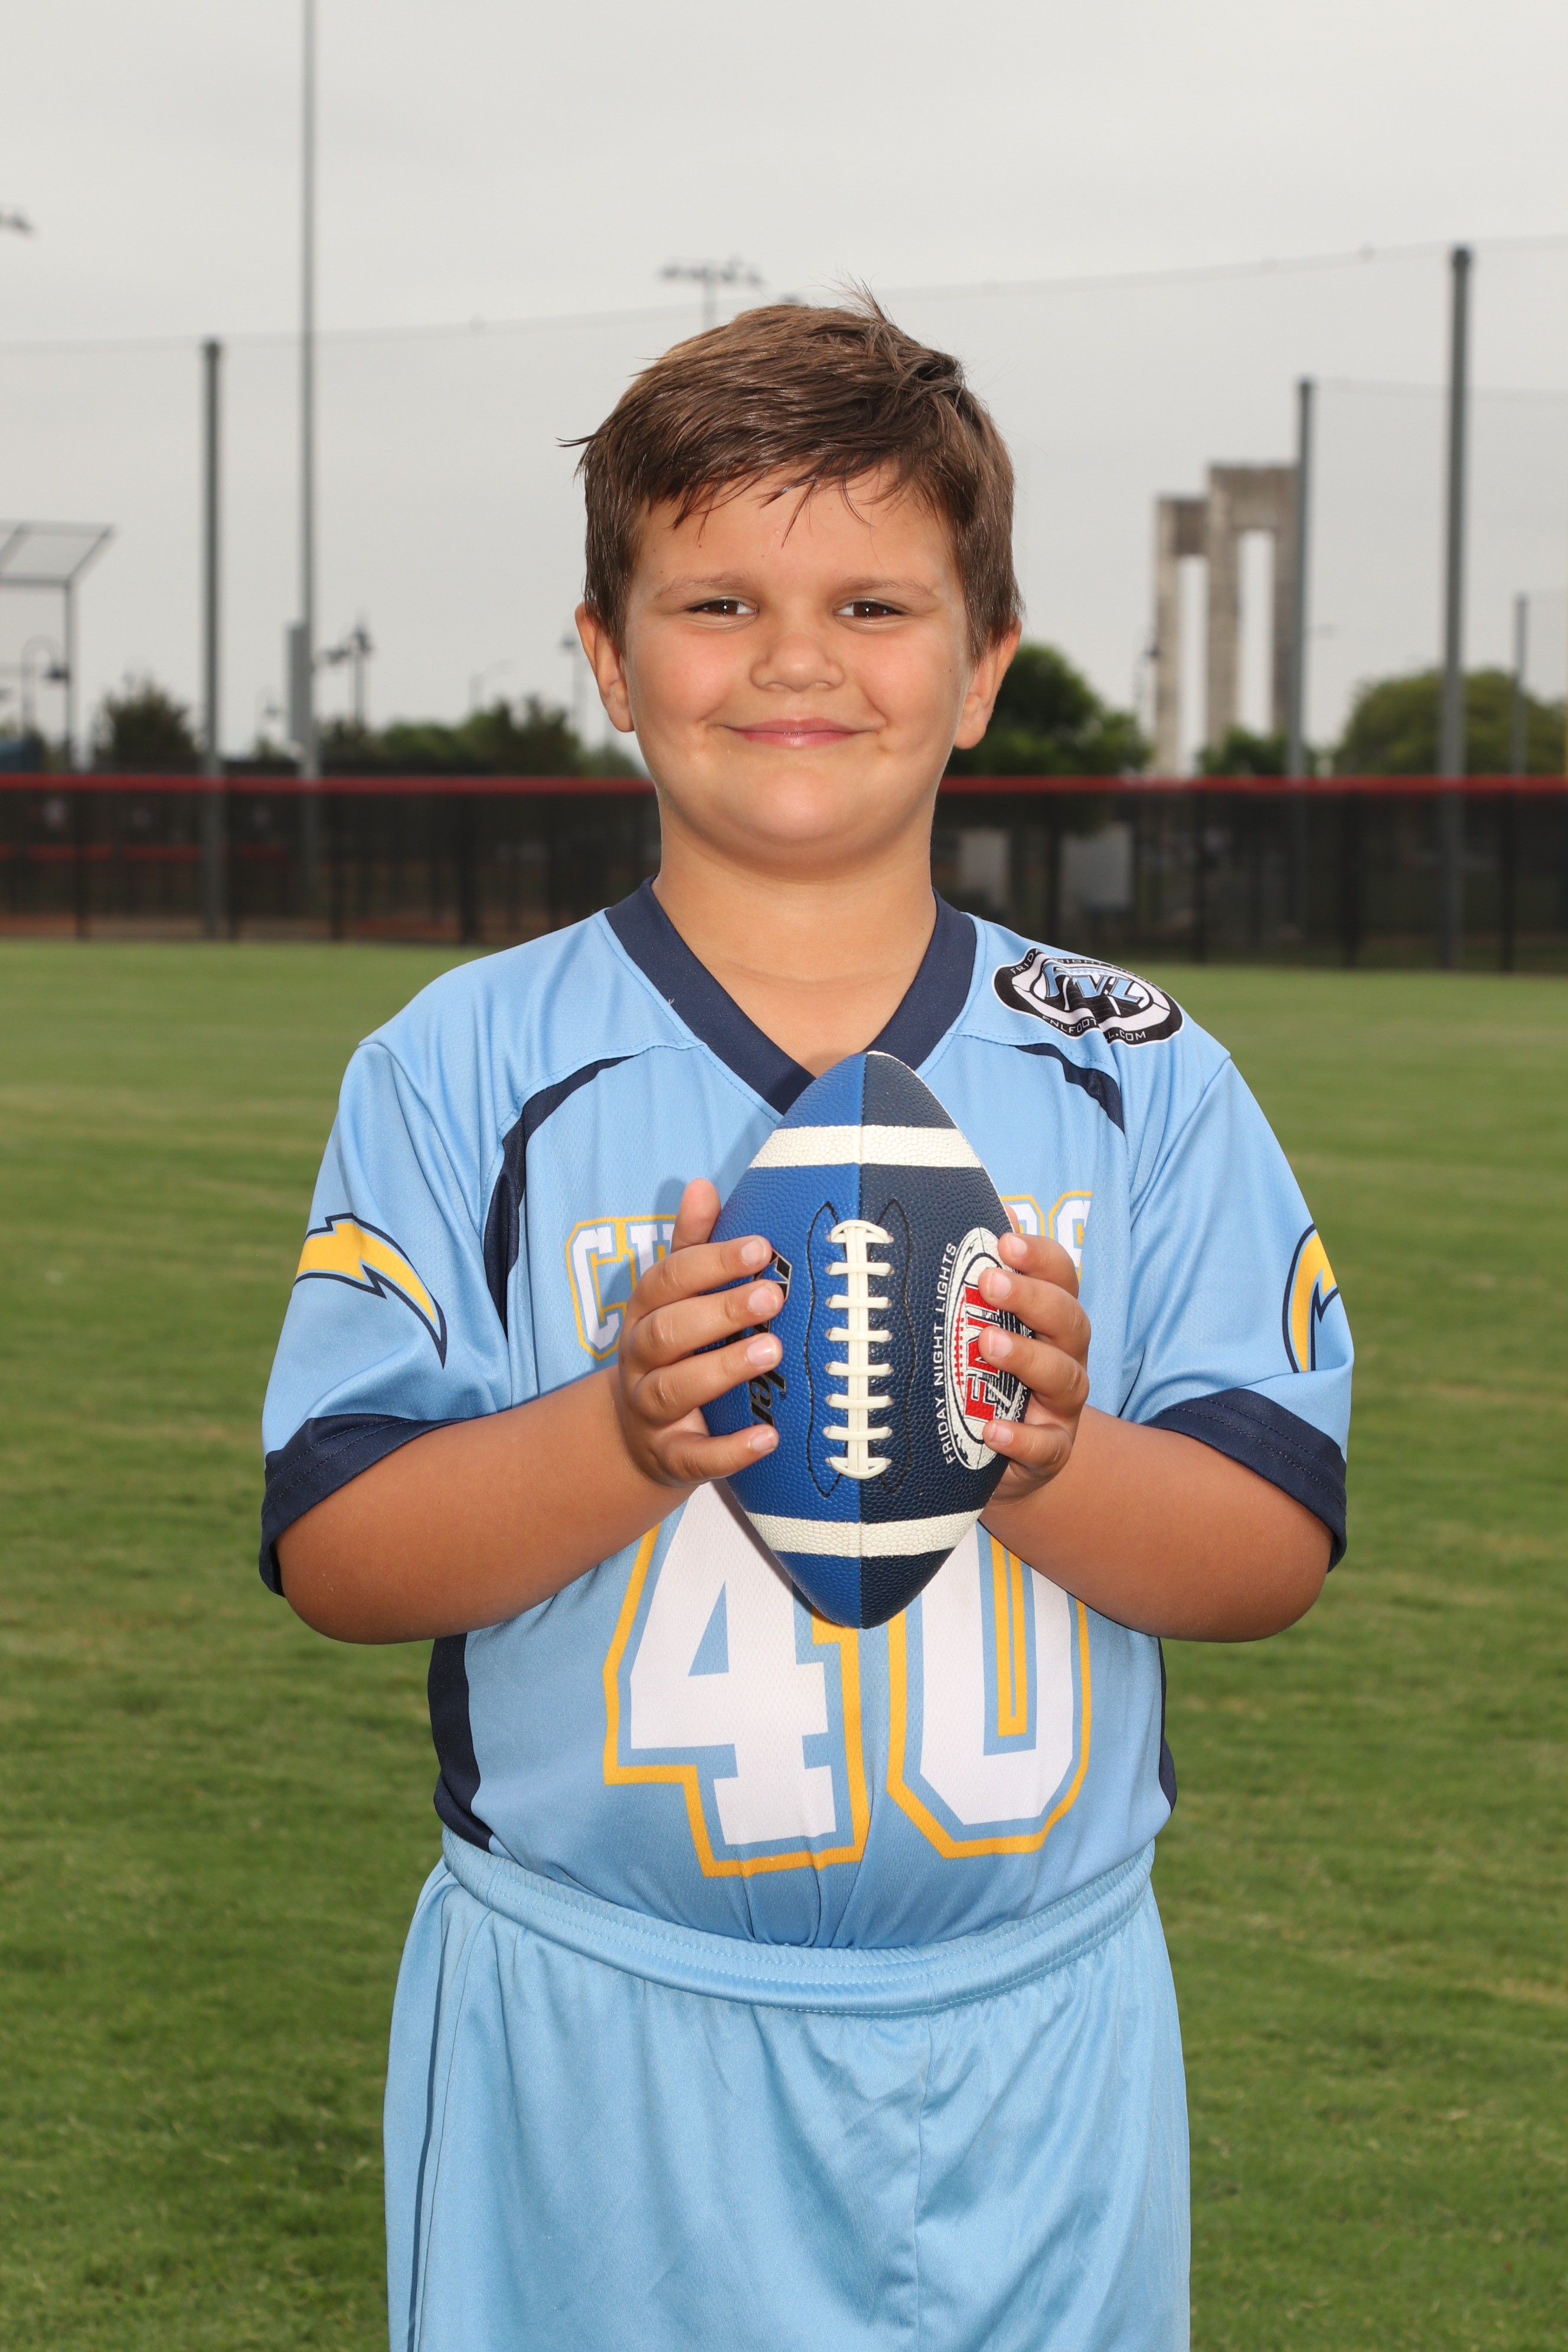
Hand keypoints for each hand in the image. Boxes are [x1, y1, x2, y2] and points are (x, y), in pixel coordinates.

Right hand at [613, 1178, 784, 1489]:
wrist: (637, 1438)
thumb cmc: (675, 1351)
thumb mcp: (675, 1299)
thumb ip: (691, 1246)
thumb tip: (702, 1185)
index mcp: (645, 1313)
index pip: (667, 1281)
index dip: (710, 1262)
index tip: (760, 1248)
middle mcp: (641, 1359)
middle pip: (667, 1332)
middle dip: (719, 1312)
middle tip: (772, 1297)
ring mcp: (651, 1411)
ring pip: (675, 1389)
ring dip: (723, 1369)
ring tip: (772, 1352)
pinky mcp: (669, 1457)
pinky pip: (695, 1456)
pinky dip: (729, 1450)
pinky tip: (768, 1438)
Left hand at [975, 1228, 1090, 1505]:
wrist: (995, 1456)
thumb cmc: (988, 1377)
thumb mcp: (985, 1326)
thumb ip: (986, 1275)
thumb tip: (988, 1211)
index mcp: (1051, 1319)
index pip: (1061, 1278)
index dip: (1039, 1256)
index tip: (1005, 1241)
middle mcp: (1066, 1357)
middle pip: (1068, 1320)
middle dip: (1032, 1298)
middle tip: (990, 1282)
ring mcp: (1061, 1406)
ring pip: (1063, 1378)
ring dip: (1027, 1356)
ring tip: (987, 1344)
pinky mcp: (1050, 1452)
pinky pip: (1045, 1445)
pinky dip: (1021, 1437)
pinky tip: (992, 1429)